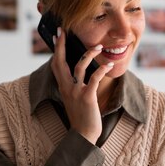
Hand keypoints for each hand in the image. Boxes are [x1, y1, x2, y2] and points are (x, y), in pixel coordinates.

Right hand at [50, 28, 113, 144]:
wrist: (83, 134)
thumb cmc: (81, 115)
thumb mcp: (73, 98)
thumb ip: (72, 85)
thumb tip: (77, 72)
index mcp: (62, 87)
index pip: (55, 64)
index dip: (56, 49)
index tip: (57, 35)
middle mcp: (66, 87)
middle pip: (61, 61)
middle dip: (62, 44)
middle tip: (64, 31)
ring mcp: (76, 91)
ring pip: (80, 66)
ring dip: (89, 54)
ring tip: (99, 46)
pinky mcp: (87, 96)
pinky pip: (94, 78)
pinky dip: (102, 70)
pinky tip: (109, 65)